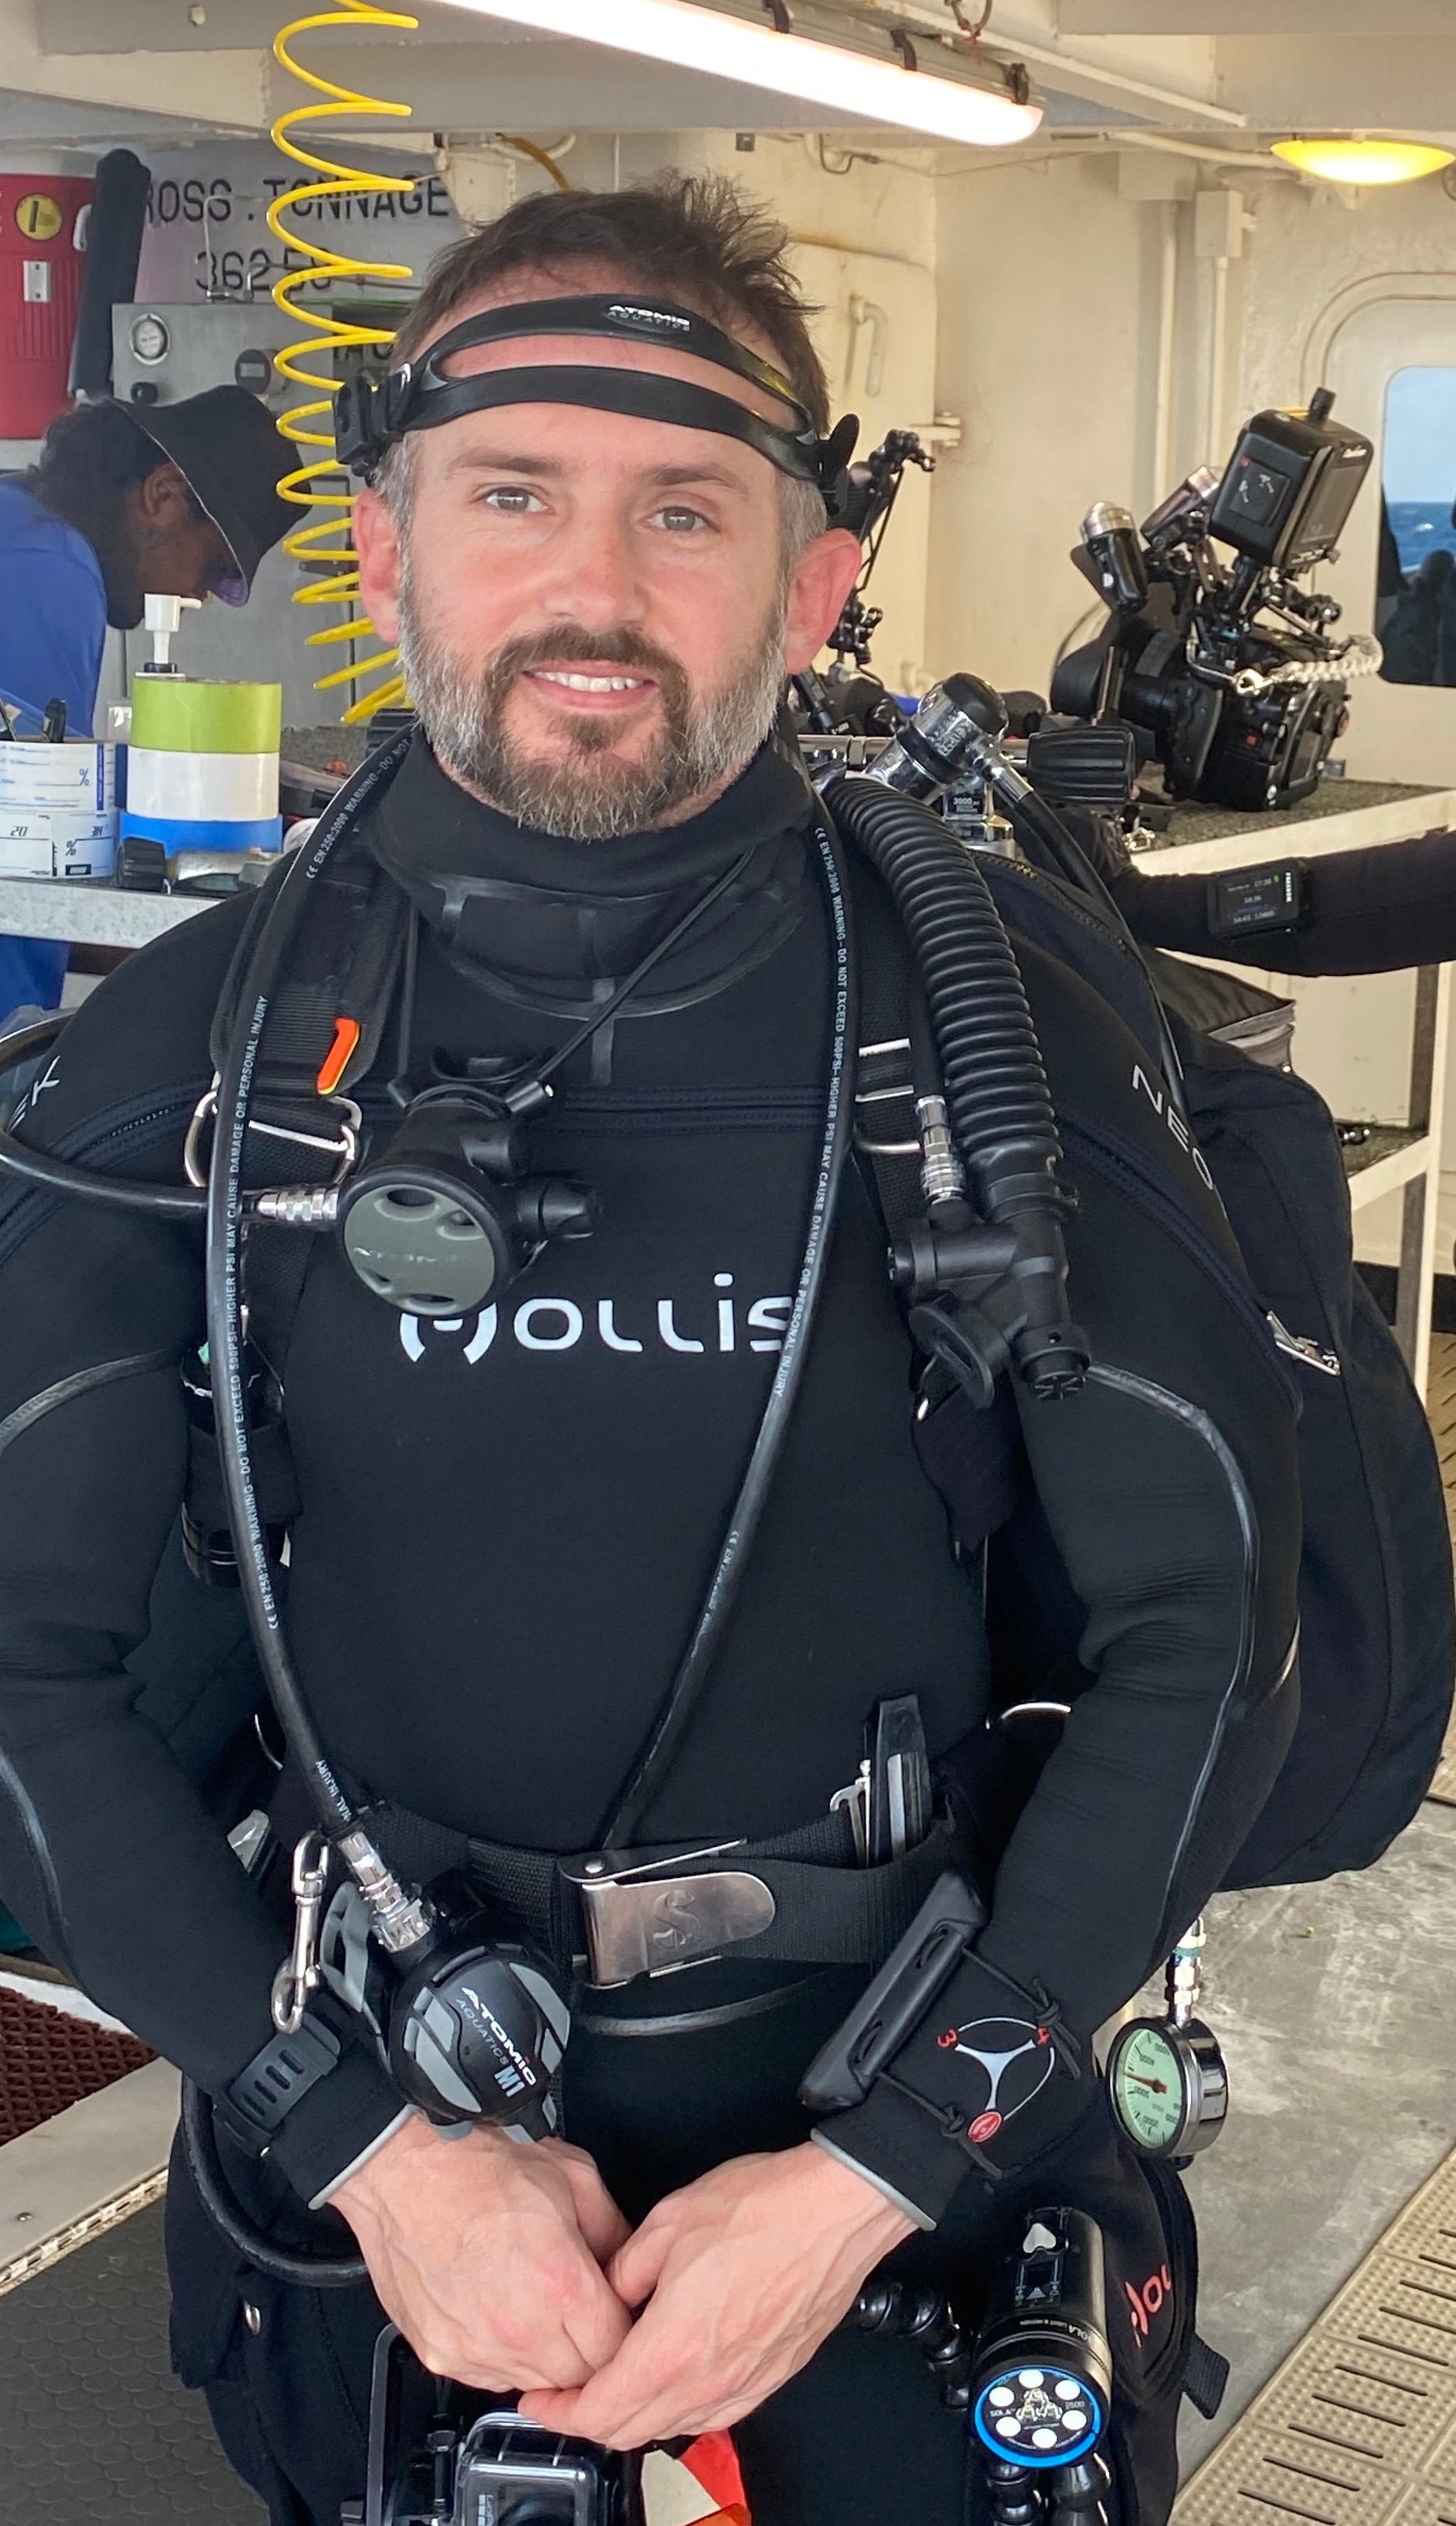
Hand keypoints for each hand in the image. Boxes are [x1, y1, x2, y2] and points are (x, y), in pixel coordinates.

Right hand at [332, 2114, 632, 2391]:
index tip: (618, 2313)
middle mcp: (518, 2329)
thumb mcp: (575, 2177)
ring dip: (545, 2356)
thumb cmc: (479, 2165)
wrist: (406, 2169)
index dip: (625, 2332)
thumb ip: (615, 2232)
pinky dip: (502, 2355)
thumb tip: (628, 2265)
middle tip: (579, 2309)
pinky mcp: (441, 2355)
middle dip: (588, 2349)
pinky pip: (489, 2378)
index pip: (617, 2350)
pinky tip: (499, 2310)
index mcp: (560, 2285)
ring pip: (534, 2384)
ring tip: (534, 2304)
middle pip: (579, 2379)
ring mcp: (476, 2349)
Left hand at [518, 2142, 914, 2448]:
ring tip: (612, 2382)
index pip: (600, 2410)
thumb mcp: (667, 2223)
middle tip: (565, 2393)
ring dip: (633, 2416)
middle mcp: (709, 2380)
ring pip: (672, 2428)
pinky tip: (672, 2378)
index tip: (539, 2396)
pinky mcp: (772, 2377)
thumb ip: (624, 2271)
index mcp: (674, 2346)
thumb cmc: (763, 2209)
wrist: (834, 2210)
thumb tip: (608, 2295)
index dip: (559, 2410)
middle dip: (588, 2419)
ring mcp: (745, 2384)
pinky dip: (678, 2410)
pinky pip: (713, 2415)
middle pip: (631, 2431)